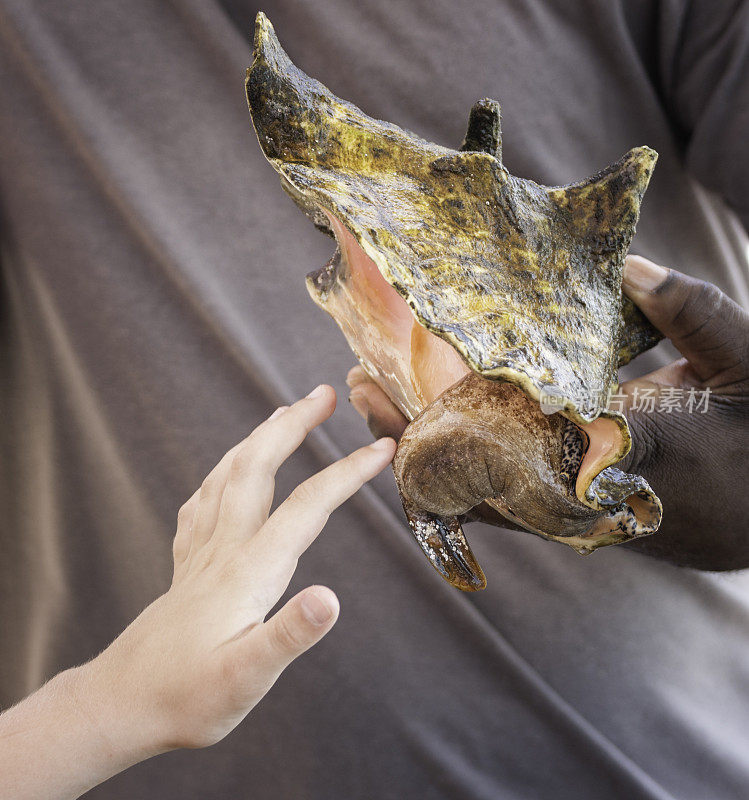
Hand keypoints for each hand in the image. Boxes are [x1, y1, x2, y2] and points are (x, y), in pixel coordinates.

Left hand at [0, 386, 395, 798]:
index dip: (348, 472)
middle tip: (323, 394)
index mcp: (250, 571)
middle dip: (292, 425)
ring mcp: (200, 551)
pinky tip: (226, 473)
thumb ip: (289, 635)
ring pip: (227, 474)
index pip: (307, 507)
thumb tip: (331, 597)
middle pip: (257, 467)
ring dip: (259, 437)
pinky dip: (222, 472)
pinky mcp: (187, 564)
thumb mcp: (247, 679)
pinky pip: (203, 500)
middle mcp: (224, 548)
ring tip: (282, 414)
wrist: (121, 704)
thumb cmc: (188, 698)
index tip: (382, 445)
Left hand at [348, 257, 748, 569]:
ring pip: (478, 490)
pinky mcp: (570, 511)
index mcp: (619, 450)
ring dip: (424, 448)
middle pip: (473, 471)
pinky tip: (421, 430)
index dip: (441, 416)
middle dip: (411, 432)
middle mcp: (581, 491)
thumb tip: (626, 264)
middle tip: (355, 387)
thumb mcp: (743, 356)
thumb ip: (687, 309)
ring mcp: (571, 508)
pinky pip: (499, 498)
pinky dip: (454, 466)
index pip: (512, 438)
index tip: (385, 385)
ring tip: (371, 400)